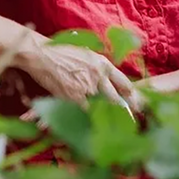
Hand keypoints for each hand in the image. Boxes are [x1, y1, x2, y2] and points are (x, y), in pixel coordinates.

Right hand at [22, 42, 139, 112]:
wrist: (42, 55)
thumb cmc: (60, 53)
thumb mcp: (85, 54)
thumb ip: (96, 68)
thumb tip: (104, 79)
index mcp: (102, 63)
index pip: (123, 82)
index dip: (131, 95)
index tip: (135, 104)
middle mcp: (98, 75)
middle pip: (116, 99)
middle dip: (122, 111)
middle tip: (128, 121)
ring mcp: (87, 87)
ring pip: (98, 107)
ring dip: (100, 115)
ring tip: (106, 125)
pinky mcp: (75, 96)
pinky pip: (83, 110)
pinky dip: (83, 115)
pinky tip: (85, 120)